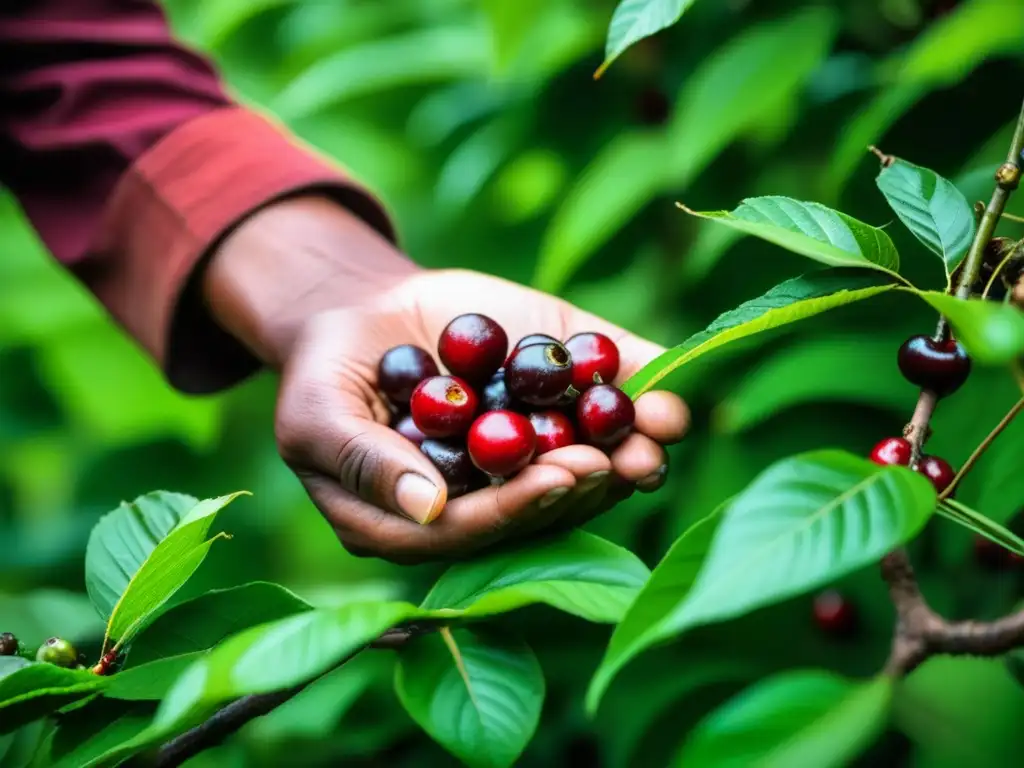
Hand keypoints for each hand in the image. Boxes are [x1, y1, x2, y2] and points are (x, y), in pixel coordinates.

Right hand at [205, 198, 688, 562]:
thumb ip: (365, 463)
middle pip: (541, 506)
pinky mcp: (549, 402)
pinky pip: (596, 407)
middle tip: (625, 460)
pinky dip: (635, 396)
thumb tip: (429, 509)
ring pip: (582, 467)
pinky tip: (667, 394)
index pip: (475, 529)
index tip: (562, 478)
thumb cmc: (323, 369)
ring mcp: (522, 452)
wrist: (361, 308)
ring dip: (628, 452)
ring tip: (660, 428)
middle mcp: (484, 496)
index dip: (521, 507)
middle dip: (587, 482)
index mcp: (423, 521)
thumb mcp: (319, 414)